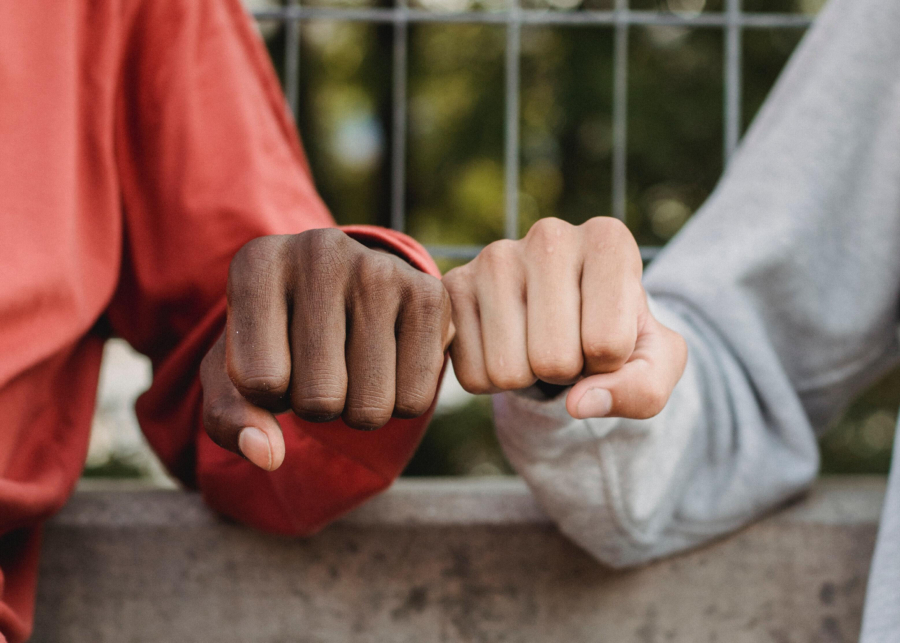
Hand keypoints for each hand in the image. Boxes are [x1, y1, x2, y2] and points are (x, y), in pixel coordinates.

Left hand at [200, 228, 452, 470]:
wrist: (343, 292)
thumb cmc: (279, 340)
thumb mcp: (233, 377)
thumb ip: (230, 420)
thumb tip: (269, 456)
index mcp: (257, 264)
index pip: (259, 381)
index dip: (266, 394)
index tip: (276, 359)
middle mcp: (319, 252)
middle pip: (319, 399)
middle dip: (315, 406)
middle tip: (319, 367)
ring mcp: (381, 269)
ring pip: (370, 407)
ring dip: (358, 409)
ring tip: (351, 363)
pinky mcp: (430, 294)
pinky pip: (415, 400)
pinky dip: (398, 402)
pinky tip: (389, 361)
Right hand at [443, 217, 686, 419]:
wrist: (568, 320)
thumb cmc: (617, 335)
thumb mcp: (655, 365)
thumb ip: (641, 390)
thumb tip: (579, 404)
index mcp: (608, 240)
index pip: (607, 344)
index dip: (610, 364)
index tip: (606, 338)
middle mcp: (549, 235)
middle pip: (554, 361)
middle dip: (567, 374)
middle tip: (570, 345)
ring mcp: (494, 257)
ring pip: (509, 372)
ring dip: (529, 378)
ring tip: (539, 343)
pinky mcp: (452, 286)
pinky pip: (471, 375)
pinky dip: (492, 382)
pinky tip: (506, 345)